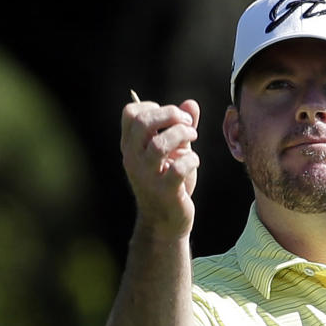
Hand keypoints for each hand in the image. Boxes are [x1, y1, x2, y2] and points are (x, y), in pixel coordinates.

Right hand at [120, 97, 200, 236]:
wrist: (165, 221)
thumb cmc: (169, 181)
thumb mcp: (175, 150)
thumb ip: (181, 126)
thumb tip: (191, 104)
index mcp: (131, 145)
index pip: (130, 113)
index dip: (154, 106)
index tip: (172, 117)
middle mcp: (133, 158)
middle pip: (143, 123)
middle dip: (170, 115)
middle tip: (188, 124)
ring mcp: (147, 176)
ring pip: (158, 145)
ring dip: (182, 135)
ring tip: (193, 138)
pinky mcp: (164, 192)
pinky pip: (177, 169)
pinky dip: (191, 159)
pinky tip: (194, 162)